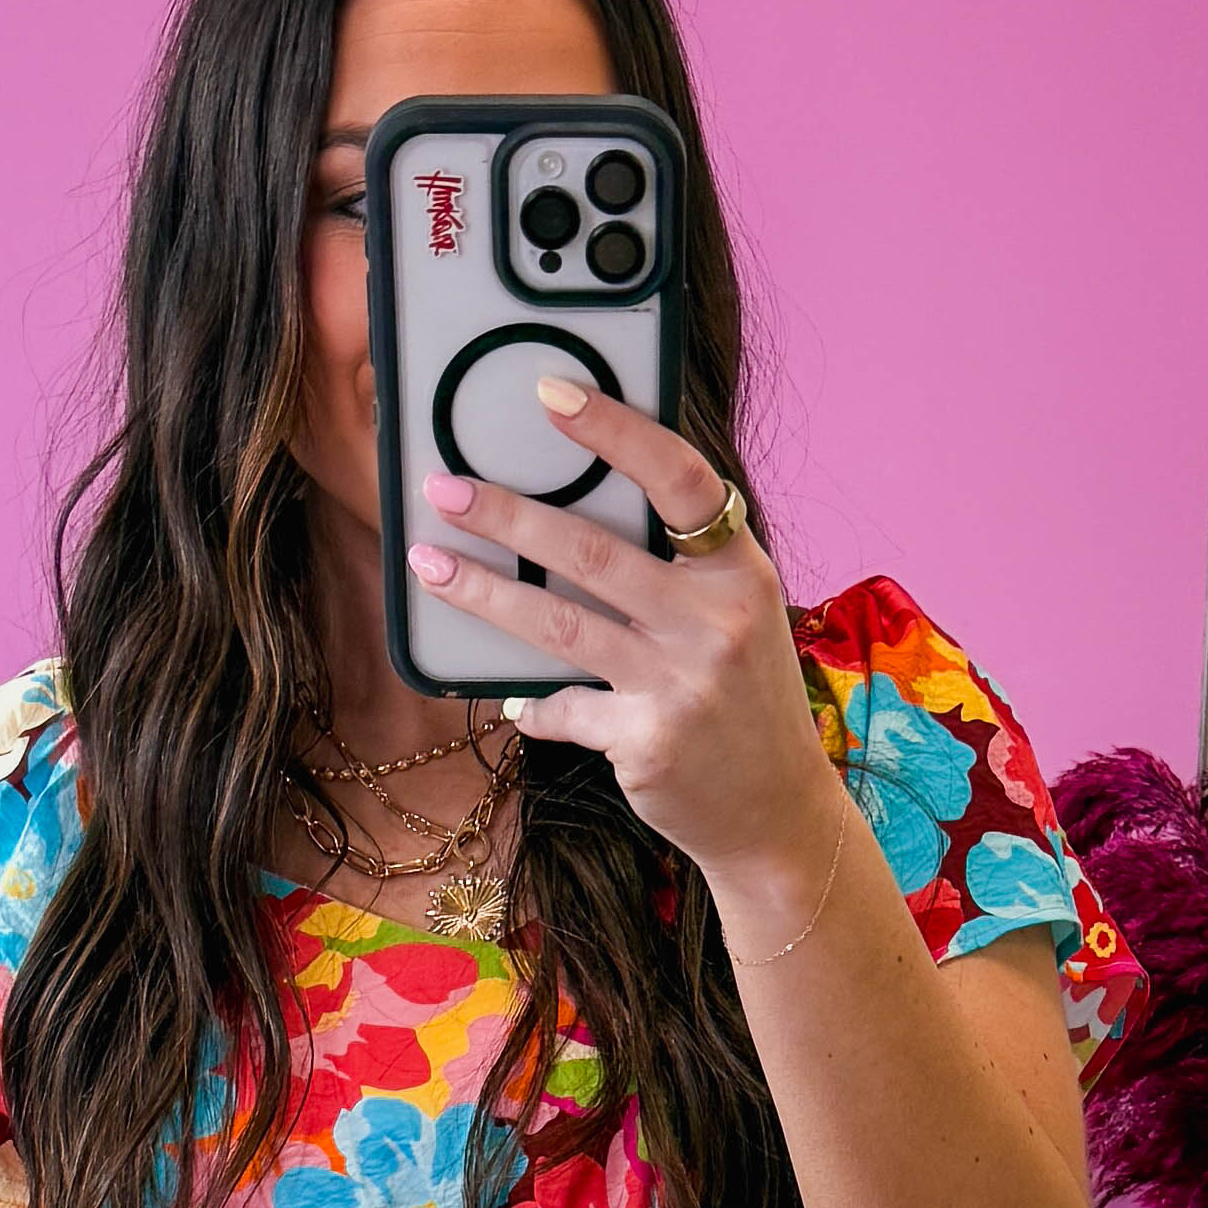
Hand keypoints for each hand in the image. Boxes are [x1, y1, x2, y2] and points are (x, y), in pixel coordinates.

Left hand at [404, 385, 844, 908]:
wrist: (777, 812)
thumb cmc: (742, 701)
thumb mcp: (735, 616)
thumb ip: (677, 568)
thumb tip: (572, 514)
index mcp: (739, 569)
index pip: (676, 477)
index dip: (614, 430)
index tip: (550, 395)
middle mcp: (716, 620)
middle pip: (591, 551)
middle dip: (506, 515)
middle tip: (444, 489)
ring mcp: (682, 683)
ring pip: (558, 625)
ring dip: (482, 592)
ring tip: (430, 564)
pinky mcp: (648, 741)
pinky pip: (563, 709)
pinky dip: (532, 705)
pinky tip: (511, 700)